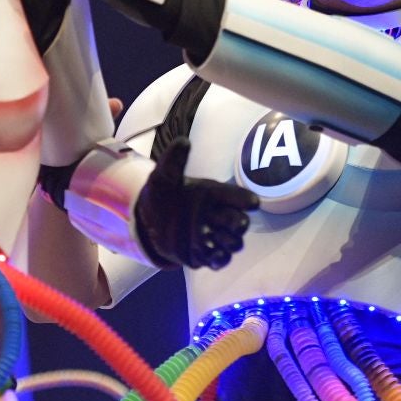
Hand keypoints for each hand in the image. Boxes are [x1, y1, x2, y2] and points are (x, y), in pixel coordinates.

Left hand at [133, 137, 257, 269]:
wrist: (148, 220)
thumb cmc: (161, 194)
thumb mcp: (163, 175)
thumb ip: (173, 161)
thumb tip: (184, 141)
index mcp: (212, 194)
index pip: (235, 196)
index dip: (244, 199)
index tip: (252, 203)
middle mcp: (217, 215)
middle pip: (238, 222)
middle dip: (239, 224)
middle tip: (236, 225)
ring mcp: (212, 235)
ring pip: (233, 242)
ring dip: (230, 242)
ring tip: (220, 240)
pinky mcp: (204, 253)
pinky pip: (219, 259)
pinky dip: (219, 259)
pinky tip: (213, 257)